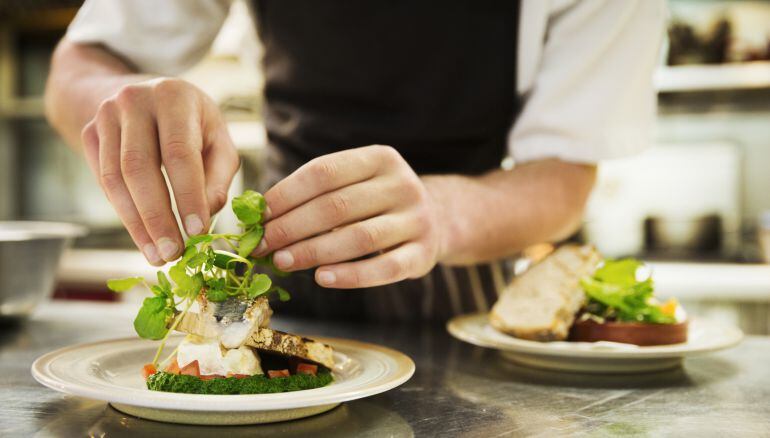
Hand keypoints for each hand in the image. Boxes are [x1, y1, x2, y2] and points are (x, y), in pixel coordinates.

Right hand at [80, 78, 238, 264]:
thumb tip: (208, 212)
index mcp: (174, 97)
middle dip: (157, 217)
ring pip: (115, 178)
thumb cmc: (193, 124)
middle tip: (172, 253)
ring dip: (136, 223)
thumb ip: (219, 175)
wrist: (145, 95)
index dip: (187, 195)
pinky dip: (124, 213)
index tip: (197, 231)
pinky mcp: (89, 133)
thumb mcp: (218, 140)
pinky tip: (142, 237)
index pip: (179, 153)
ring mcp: (105, 115)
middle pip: (140, 167)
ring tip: (157, 255)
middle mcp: (134, 101)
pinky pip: (104, 181)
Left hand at [255, 145, 444, 287]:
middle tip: (263, 245)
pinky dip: (351, 276)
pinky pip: (384, 269)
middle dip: (292, 227)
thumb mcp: (356, 184)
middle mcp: (402, 184)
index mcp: (380, 158)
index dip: (286, 194)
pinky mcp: (423, 254)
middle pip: (337, 206)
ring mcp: (417, 219)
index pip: (324, 172)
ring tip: (283, 262)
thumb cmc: (377, 202)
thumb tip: (262, 216)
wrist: (437, 219)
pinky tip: (322, 278)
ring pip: (358, 237)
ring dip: (314, 252)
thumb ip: (318, 194)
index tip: (259, 216)